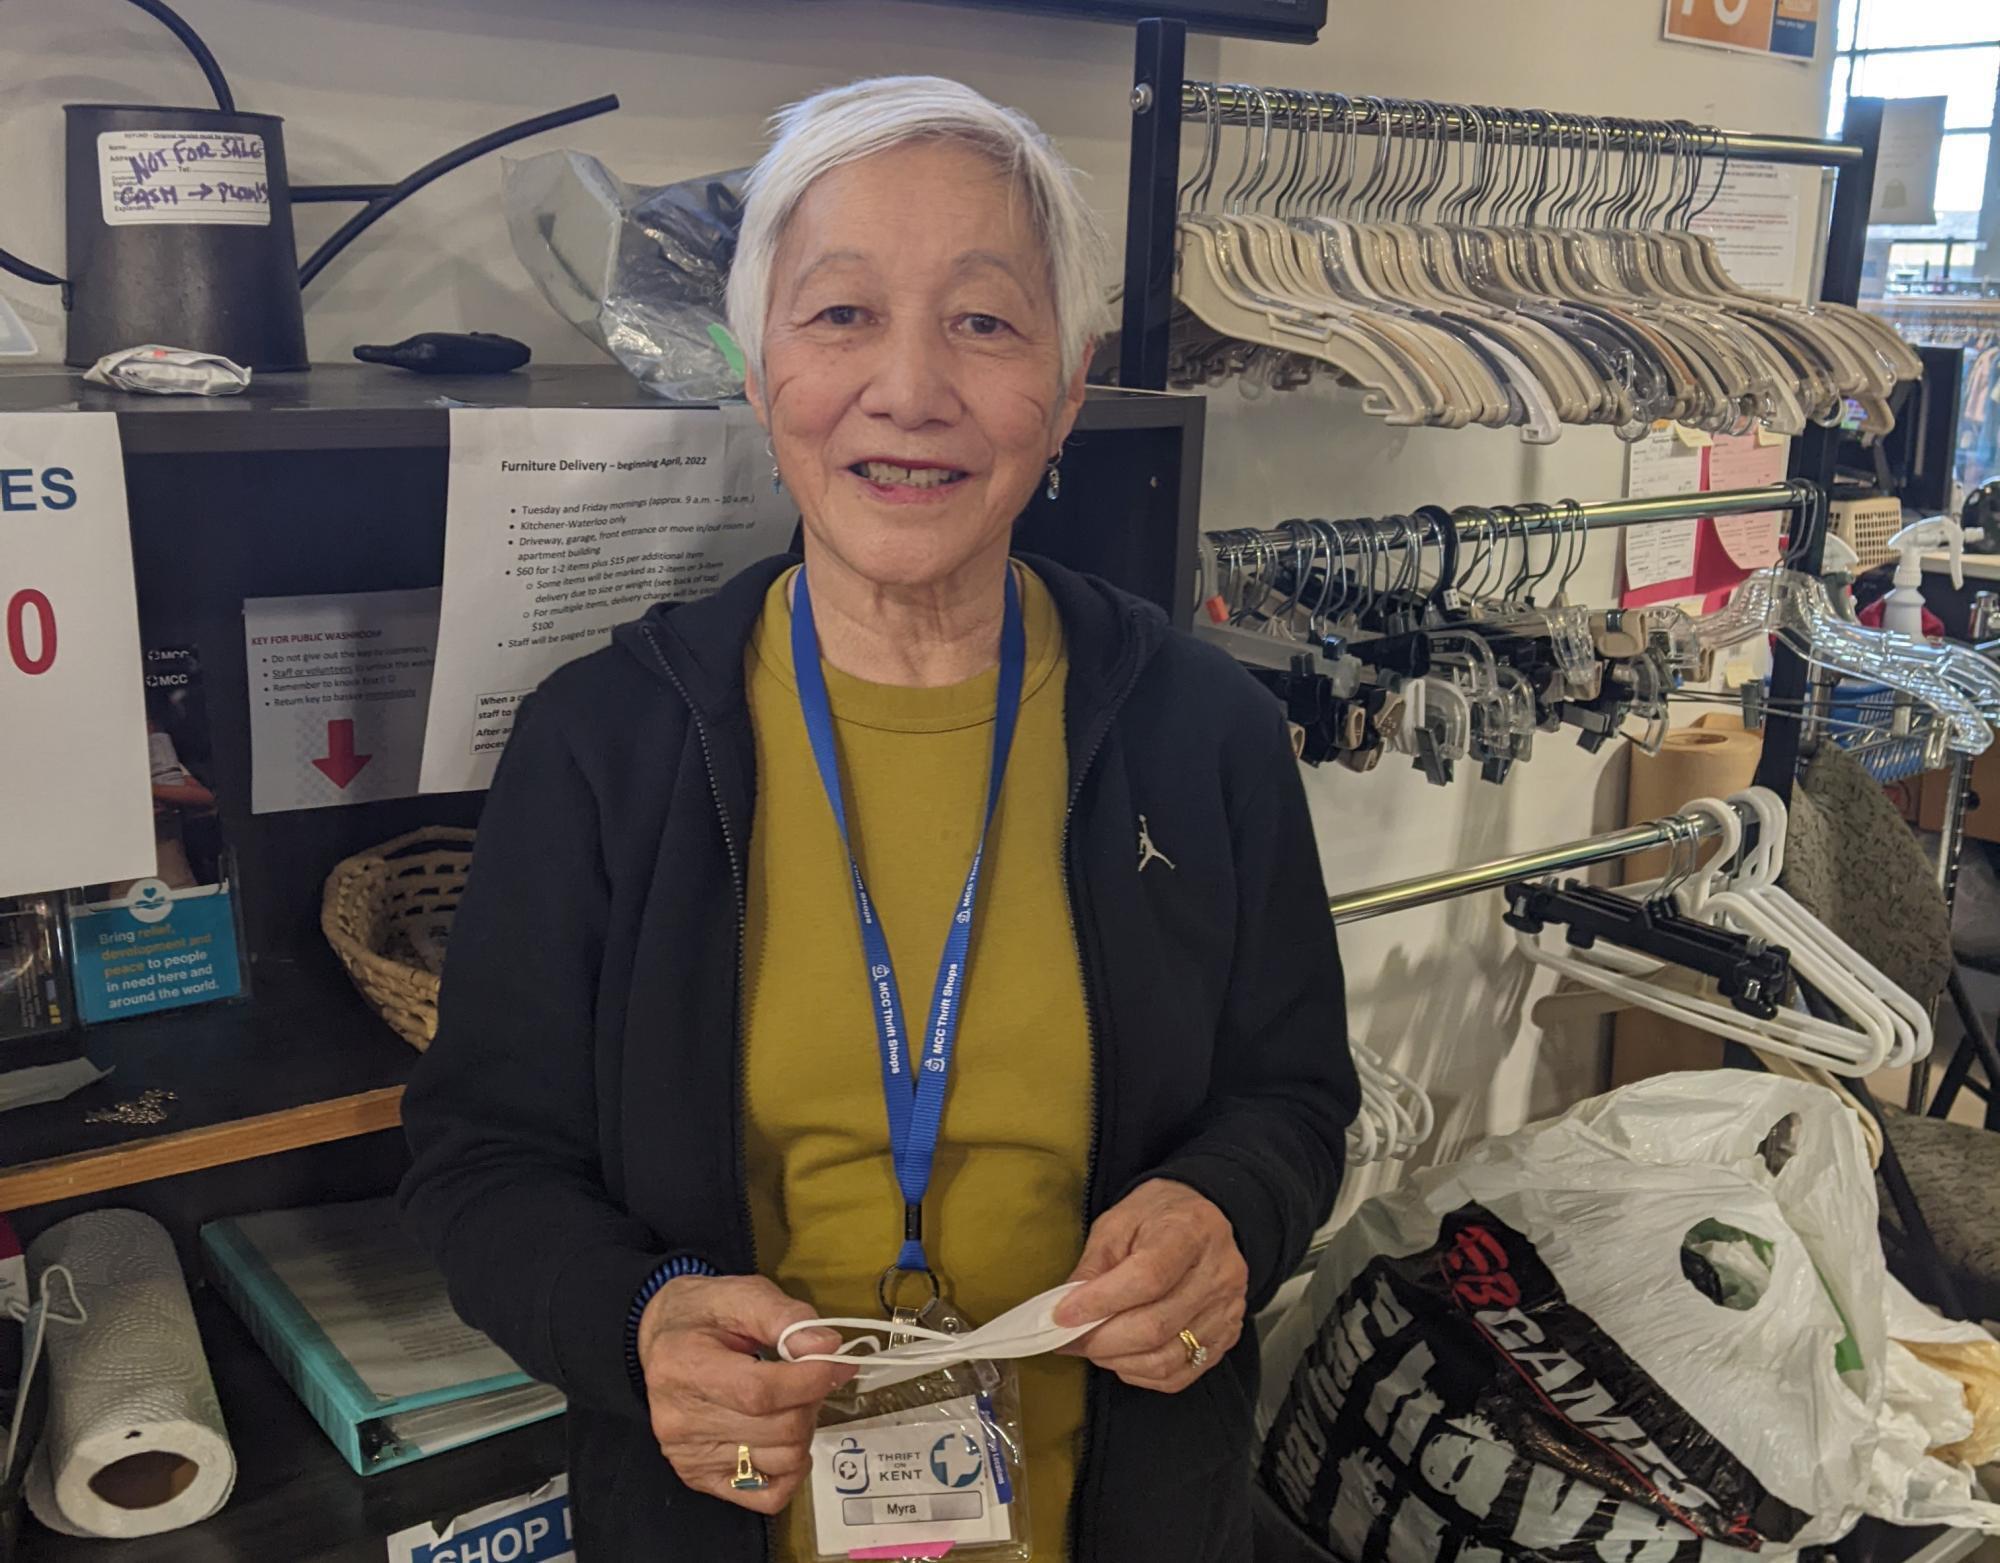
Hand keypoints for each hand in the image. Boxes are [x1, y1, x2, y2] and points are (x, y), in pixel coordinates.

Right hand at [637, 1274, 854, 1514]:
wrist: (661, 1339)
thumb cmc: (704, 1314)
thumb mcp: (743, 1294)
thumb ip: (786, 1318)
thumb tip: (828, 1347)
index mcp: (684, 1366)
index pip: (760, 1392)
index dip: (810, 1380)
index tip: (836, 1362)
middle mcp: (679, 1420)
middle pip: (777, 1429)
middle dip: (810, 1400)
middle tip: (808, 1377)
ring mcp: (688, 1456)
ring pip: (780, 1461)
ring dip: (803, 1430)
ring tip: (790, 1402)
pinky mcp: (699, 1478)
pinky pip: (765, 1496)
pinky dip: (790, 1472)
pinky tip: (784, 1441)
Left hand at [1054, 1179, 1247, 1392]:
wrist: (1200, 1221)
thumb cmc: (1157, 1217)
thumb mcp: (1118, 1222)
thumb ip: (1094, 1265)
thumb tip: (1066, 1311)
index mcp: (1191, 1231)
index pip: (1147, 1278)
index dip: (1101, 1302)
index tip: (1063, 1314)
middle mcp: (1219, 1274)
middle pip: (1156, 1326)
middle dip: (1101, 1340)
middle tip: (1068, 1338)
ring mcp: (1226, 1310)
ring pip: (1166, 1358)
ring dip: (1117, 1360)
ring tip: (1091, 1347)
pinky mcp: (1226, 1337)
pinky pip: (1179, 1374)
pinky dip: (1141, 1373)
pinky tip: (1121, 1356)